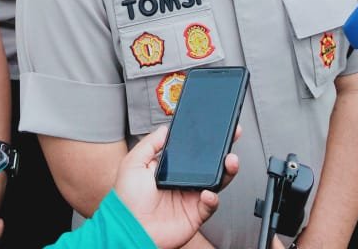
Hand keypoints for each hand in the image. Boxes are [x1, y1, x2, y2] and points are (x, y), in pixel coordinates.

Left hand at [114, 125, 239, 248]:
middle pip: (208, 165)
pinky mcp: (195, 214)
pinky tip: (207, 193)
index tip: (214, 128)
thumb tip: (164, 130)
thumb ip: (149, 144)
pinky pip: (210, 205)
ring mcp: (190, 198)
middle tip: (231, 137)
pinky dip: (213, 198)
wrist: (129, 229)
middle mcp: (183, 182)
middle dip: (222, 152)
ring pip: (215, 182)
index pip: (191, 153)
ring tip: (230, 161)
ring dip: (226, 171)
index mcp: (170, 170)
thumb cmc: (126, 200)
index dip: (203, 141)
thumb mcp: (133, 164)